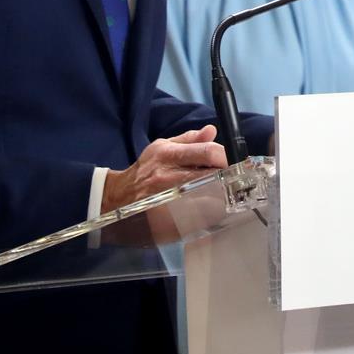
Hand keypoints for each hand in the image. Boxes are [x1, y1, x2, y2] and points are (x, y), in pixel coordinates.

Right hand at [102, 126, 227, 212]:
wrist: (118, 199)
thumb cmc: (146, 171)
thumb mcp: (162, 147)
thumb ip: (189, 139)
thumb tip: (212, 131)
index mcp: (168, 155)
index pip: (208, 152)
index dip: (227, 158)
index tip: (234, 164)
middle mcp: (168, 177)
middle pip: (213, 177)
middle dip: (229, 179)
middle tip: (235, 183)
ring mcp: (168, 202)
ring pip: (210, 201)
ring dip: (222, 199)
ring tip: (224, 198)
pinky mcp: (168, 223)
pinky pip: (199, 221)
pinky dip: (210, 217)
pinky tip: (210, 213)